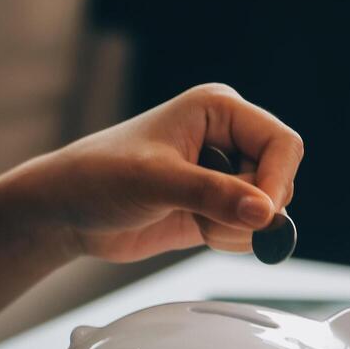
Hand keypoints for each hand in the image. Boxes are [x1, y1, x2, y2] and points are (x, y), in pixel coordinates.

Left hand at [20, 82, 303, 262]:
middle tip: (211, 217)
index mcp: (219, 109)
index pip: (281, 143)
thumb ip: (212, 194)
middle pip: (280, 179)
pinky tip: (197, 230)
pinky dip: (232, 239)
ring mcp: (223, 174)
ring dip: (238, 228)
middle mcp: (227, 138)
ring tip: (195, 220)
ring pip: (268, 210)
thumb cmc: (98, 176)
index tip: (259, 215)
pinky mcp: (216, 207)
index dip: (276, 182)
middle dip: (251, 209)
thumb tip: (264, 213)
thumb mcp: (156, 182)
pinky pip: (249, 229)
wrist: (68, 211)